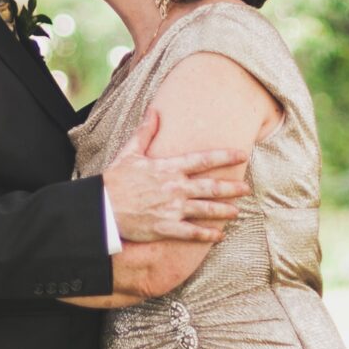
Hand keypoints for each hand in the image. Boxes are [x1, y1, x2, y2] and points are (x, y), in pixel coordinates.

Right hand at [102, 108, 248, 243]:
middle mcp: (175, 188)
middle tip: (247, 189)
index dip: (225, 156)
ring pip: (205, 209)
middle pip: (211, 187)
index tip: (242, 154)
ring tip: (238, 212)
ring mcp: (171, 208)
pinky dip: (207, 234)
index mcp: (168, 168)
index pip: (203, 159)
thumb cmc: (114, 180)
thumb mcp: (130, 153)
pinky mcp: (165, 227)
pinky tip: (219, 235)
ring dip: (224, 211)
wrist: (101, 207)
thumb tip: (154, 112)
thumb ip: (145, 133)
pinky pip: (191, 232)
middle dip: (231, 188)